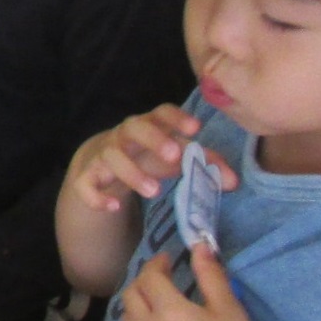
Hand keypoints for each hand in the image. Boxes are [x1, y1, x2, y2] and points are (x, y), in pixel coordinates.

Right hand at [65, 105, 233, 214]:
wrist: (101, 164)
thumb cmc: (147, 155)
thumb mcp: (175, 156)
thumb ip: (204, 164)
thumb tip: (234, 182)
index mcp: (149, 124)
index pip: (161, 113)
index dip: (177, 118)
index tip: (196, 128)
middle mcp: (124, 135)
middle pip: (134, 127)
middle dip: (153, 139)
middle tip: (173, 155)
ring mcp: (104, 155)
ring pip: (111, 157)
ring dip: (132, 173)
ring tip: (154, 192)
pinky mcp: (87, 177)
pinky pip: (85, 184)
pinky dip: (97, 196)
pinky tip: (113, 208)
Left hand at [119, 246, 273, 320]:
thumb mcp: (228, 306)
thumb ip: (210, 274)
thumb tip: (199, 246)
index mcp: (169, 312)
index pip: (149, 278)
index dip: (156, 264)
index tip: (167, 260)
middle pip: (130, 297)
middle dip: (143, 282)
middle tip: (161, 278)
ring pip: (128, 320)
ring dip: (138, 305)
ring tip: (157, 302)